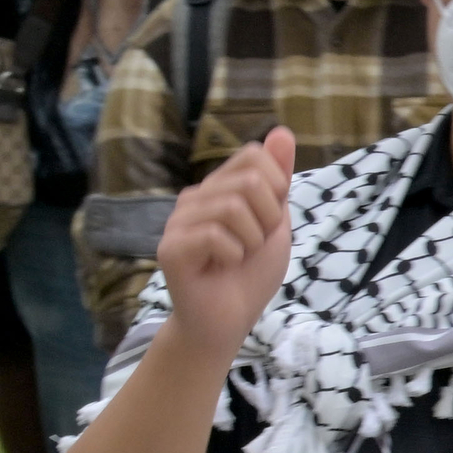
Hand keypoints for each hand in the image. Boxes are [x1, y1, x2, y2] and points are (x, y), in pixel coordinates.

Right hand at [155, 127, 301, 338]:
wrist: (229, 320)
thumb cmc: (250, 273)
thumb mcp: (276, 222)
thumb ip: (277, 178)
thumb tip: (281, 132)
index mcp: (218, 188)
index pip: (254, 156)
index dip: (275, 189)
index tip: (268, 221)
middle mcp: (194, 197)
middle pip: (250, 181)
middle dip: (268, 219)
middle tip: (252, 245)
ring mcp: (178, 221)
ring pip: (234, 208)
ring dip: (251, 241)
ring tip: (236, 258)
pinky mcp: (170, 247)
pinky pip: (216, 235)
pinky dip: (233, 256)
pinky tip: (220, 267)